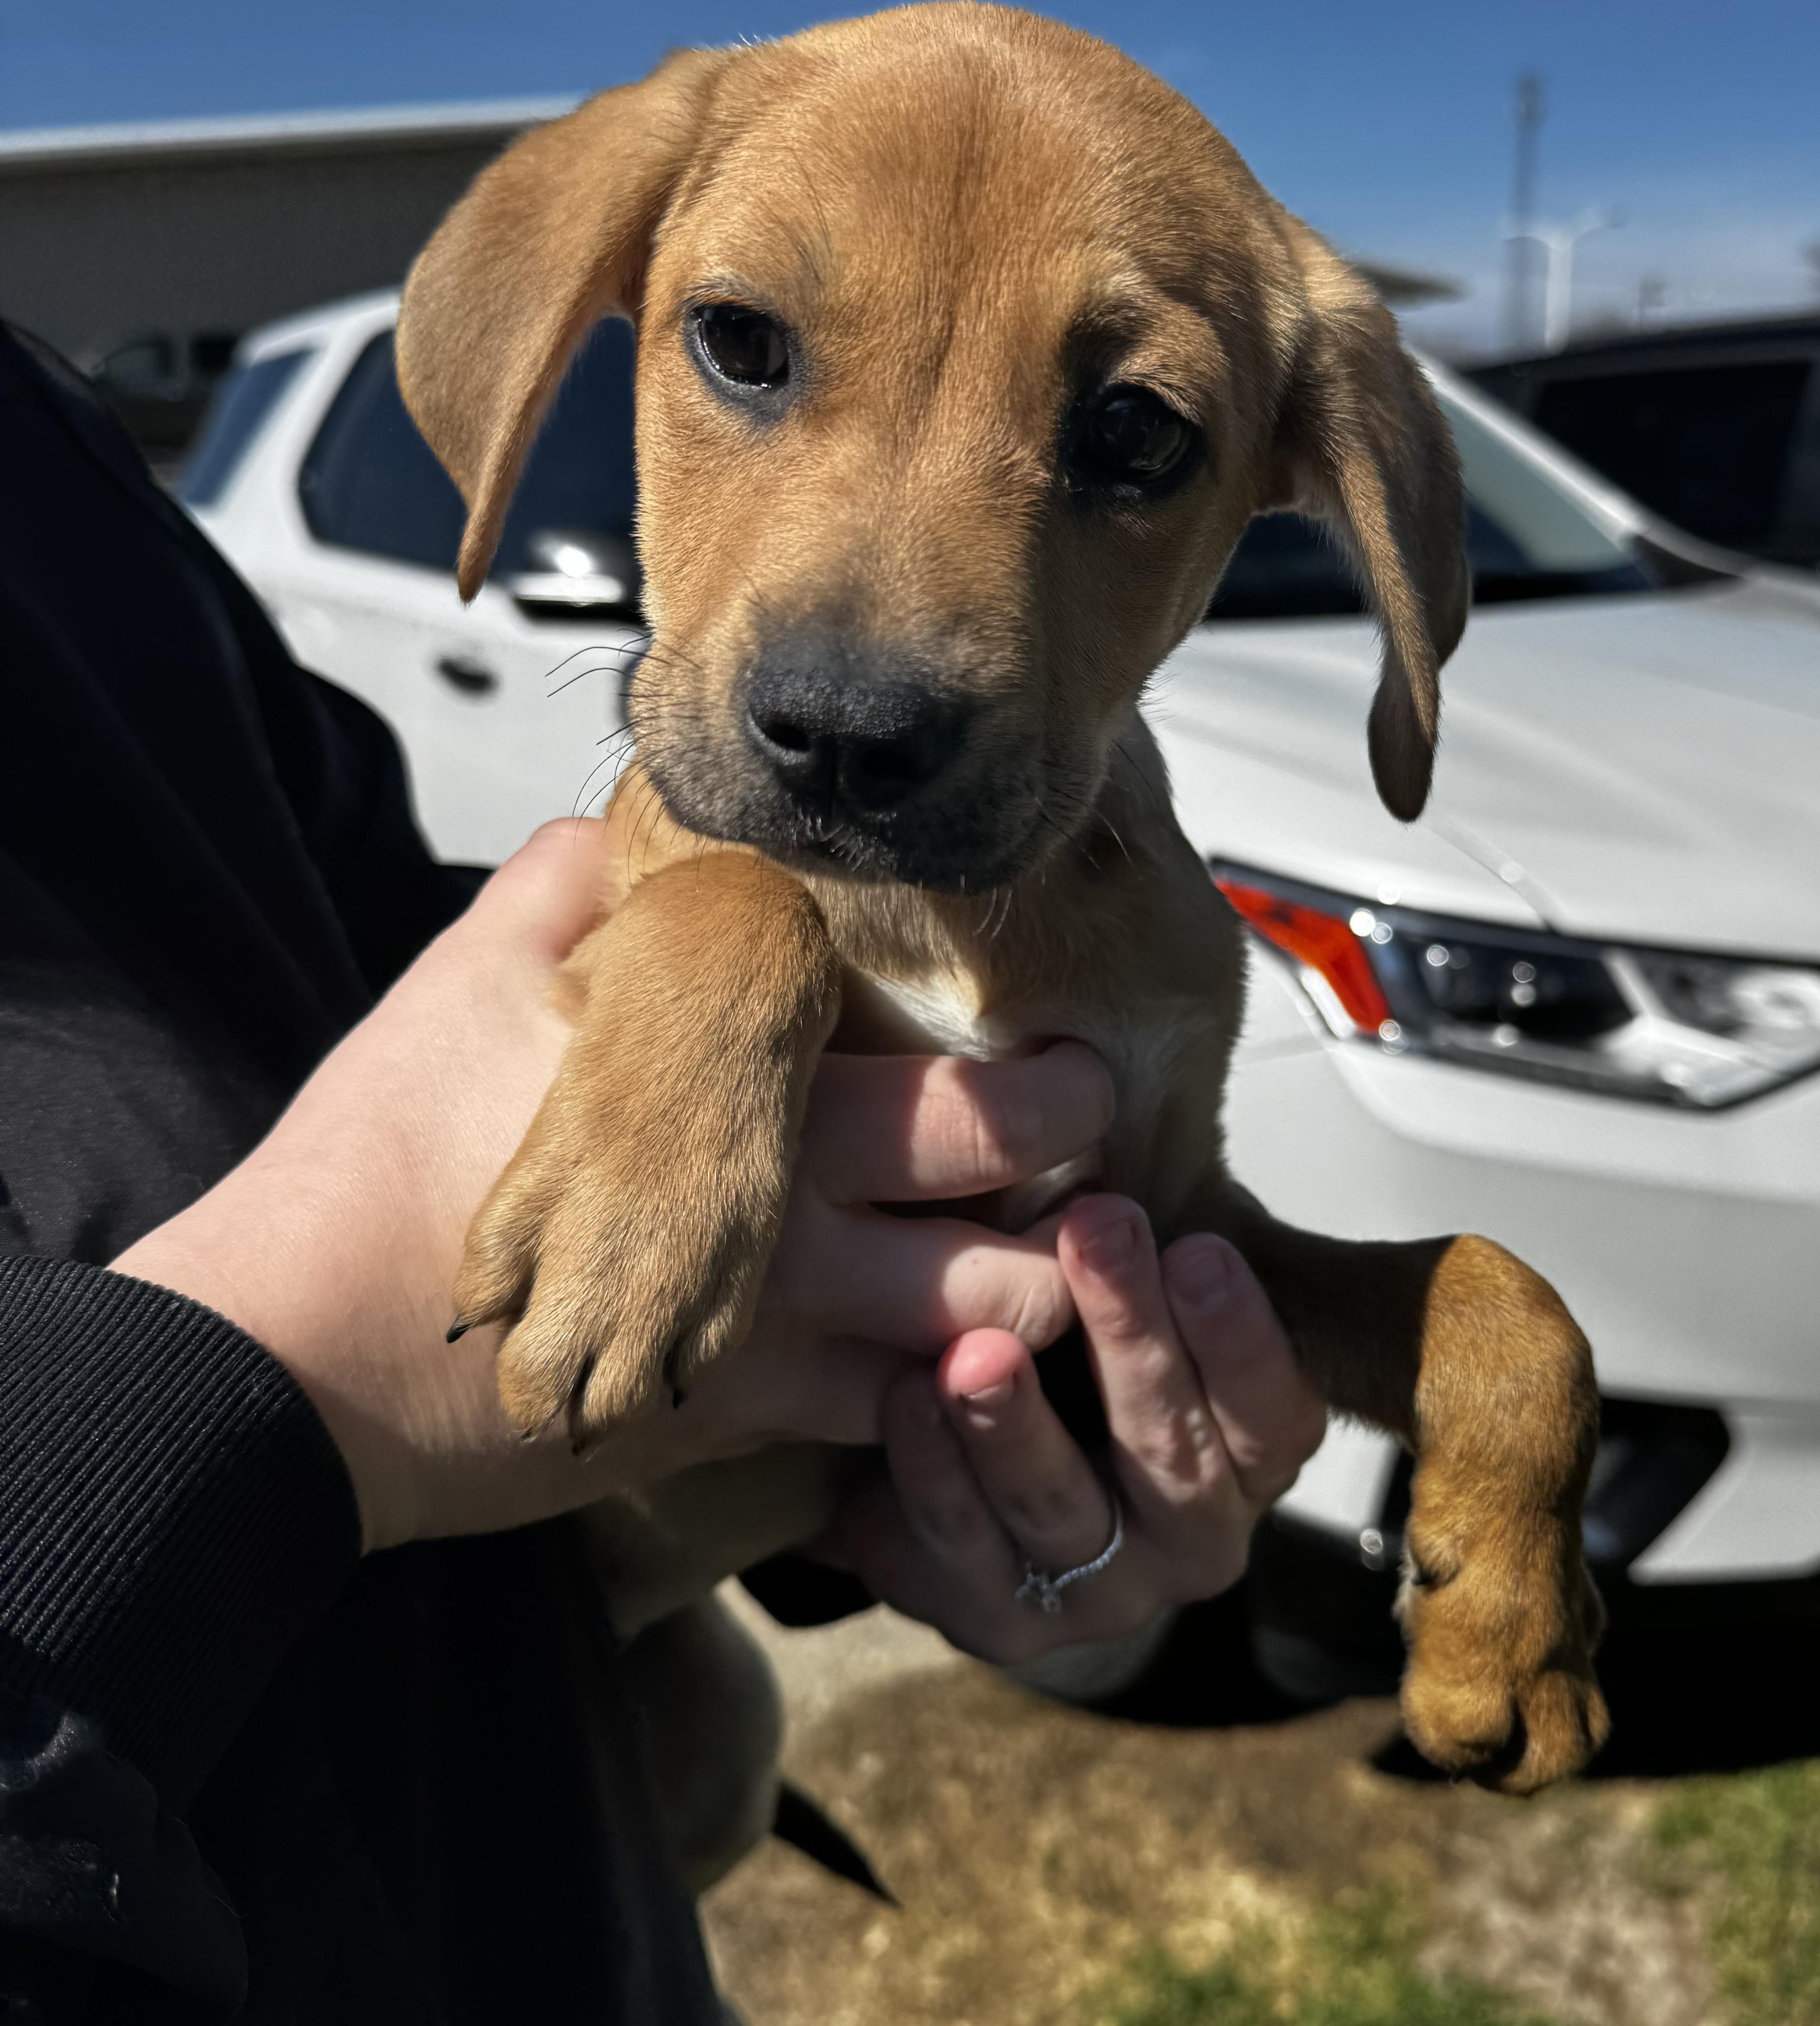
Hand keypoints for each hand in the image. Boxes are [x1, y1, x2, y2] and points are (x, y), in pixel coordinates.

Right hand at [113, 820, 1112, 1549]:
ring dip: (1040, 1292)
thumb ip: (571, 883)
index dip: (1045, 1072)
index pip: (956, 1065)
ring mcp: (770, 1317)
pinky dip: (944, 1391)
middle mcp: (786, 1198)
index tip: (1078, 1045)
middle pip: (1006, 1181)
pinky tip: (955, 1354)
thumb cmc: (388, 1145)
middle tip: (1096, 1139)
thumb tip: (628, 824)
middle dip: (1081, 1160)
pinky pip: (892, 1415)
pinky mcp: (732, 1415)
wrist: (302, 1343)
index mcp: (746, 1077)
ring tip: (1051, 1255)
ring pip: (982, 1317)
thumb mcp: (472, 974)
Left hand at [817, 1193, 1327, 1661]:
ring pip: (1061, 1513)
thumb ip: (1148, 1254)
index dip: (1241, 1337)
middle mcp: (1191, 1538)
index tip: (1199, 1247)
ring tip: (975, 1349)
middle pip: (1172, 1457)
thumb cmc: (1075, 1353)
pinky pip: (960, 1553)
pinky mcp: (1000, 1622)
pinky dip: (931, 1473)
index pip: (1272, 1412)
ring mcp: (1097, 1594)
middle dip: (1131, 1342)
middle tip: (1092, 1234)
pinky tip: (900, 1394)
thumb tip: (1112, 1135)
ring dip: (1015, 1427)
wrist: (980, 1471)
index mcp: (1248, 1459)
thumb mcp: (1134, 1300)